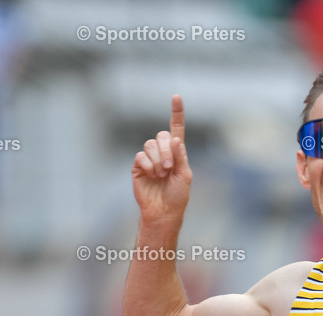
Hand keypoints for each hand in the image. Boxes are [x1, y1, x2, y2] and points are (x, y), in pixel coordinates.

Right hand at [132, 94, 192, 227]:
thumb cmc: (178, 195)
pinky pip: (140, 156)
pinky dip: (147, 165)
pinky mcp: (138, 166)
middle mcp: (162, 152)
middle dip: (166, 150)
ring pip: (150, 145)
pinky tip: (151, 175)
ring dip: (157, 159)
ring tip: (161, 174)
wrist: (163, 211)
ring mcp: (149, 158)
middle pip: (162, 136)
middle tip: (169, 168)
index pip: (176, 128)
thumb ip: (181, 157)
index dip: (176, 113)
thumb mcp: (185, 175)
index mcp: (177, 152)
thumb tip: (175, 139)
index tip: (176, 97)